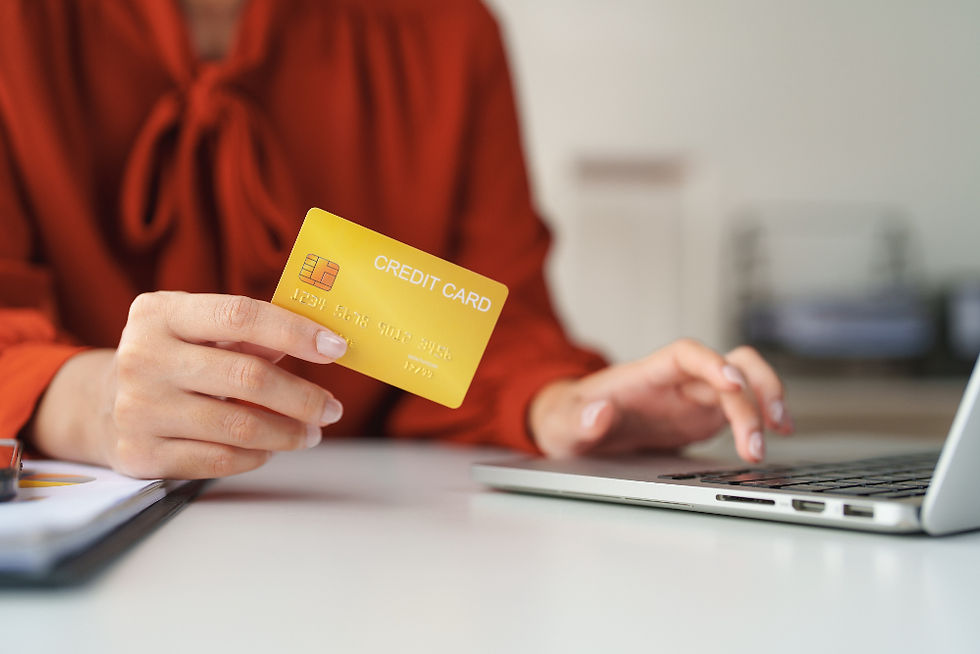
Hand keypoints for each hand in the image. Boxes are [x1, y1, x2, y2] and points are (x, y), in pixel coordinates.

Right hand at [31, 292, 347, 478]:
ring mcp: (137, 408)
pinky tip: (270, 448)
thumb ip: (250, 333)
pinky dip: (255, 456)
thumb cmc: (173, 359)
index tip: (336, 347)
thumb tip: (322, 340)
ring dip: (288, 433)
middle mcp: (142, 357)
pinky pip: (217, 460)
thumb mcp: (197, 330)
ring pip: (238, 427)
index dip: (294, 331)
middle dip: (302, 397)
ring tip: (311, 431)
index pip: (240, 315)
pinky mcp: (140, 453)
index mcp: (159, 313)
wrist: (100, 405)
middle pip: (247, 377)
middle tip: (332, 408)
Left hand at [528, 339, 792, 462]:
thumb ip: (577, 420)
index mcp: (645, 375)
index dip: (711, 362)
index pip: (685, 354)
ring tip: (775, 436)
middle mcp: (676, 381)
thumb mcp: (561, 424)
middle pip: (729, 364)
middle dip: (754, 391)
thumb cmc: (568, 419)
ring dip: (766, 403)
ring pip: (745, 382)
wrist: (574, 429)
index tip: (732, 383)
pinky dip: (761, 420)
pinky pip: (742, 410)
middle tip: (762, 432)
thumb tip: (599, 412)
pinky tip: (772, 438)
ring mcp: (693, 398)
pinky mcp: (702, 417)